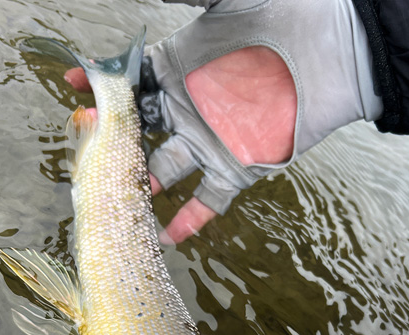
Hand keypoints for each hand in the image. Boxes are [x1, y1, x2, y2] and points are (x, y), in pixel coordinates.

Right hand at [66, 0, 381, 241]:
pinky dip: (189, 221)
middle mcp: (187, 110)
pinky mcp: (237, 169)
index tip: (74, 86)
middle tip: (88, 150)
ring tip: (115, 201)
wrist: (334, 51)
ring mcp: (209, 142)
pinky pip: (208, 201)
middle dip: (111, 143)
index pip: (127, 84)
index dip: (100, 86)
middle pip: (137, 134)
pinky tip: (165, 237)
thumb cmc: (283, 13)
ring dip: (140, 187)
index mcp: (177, 70)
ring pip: (164, 172)